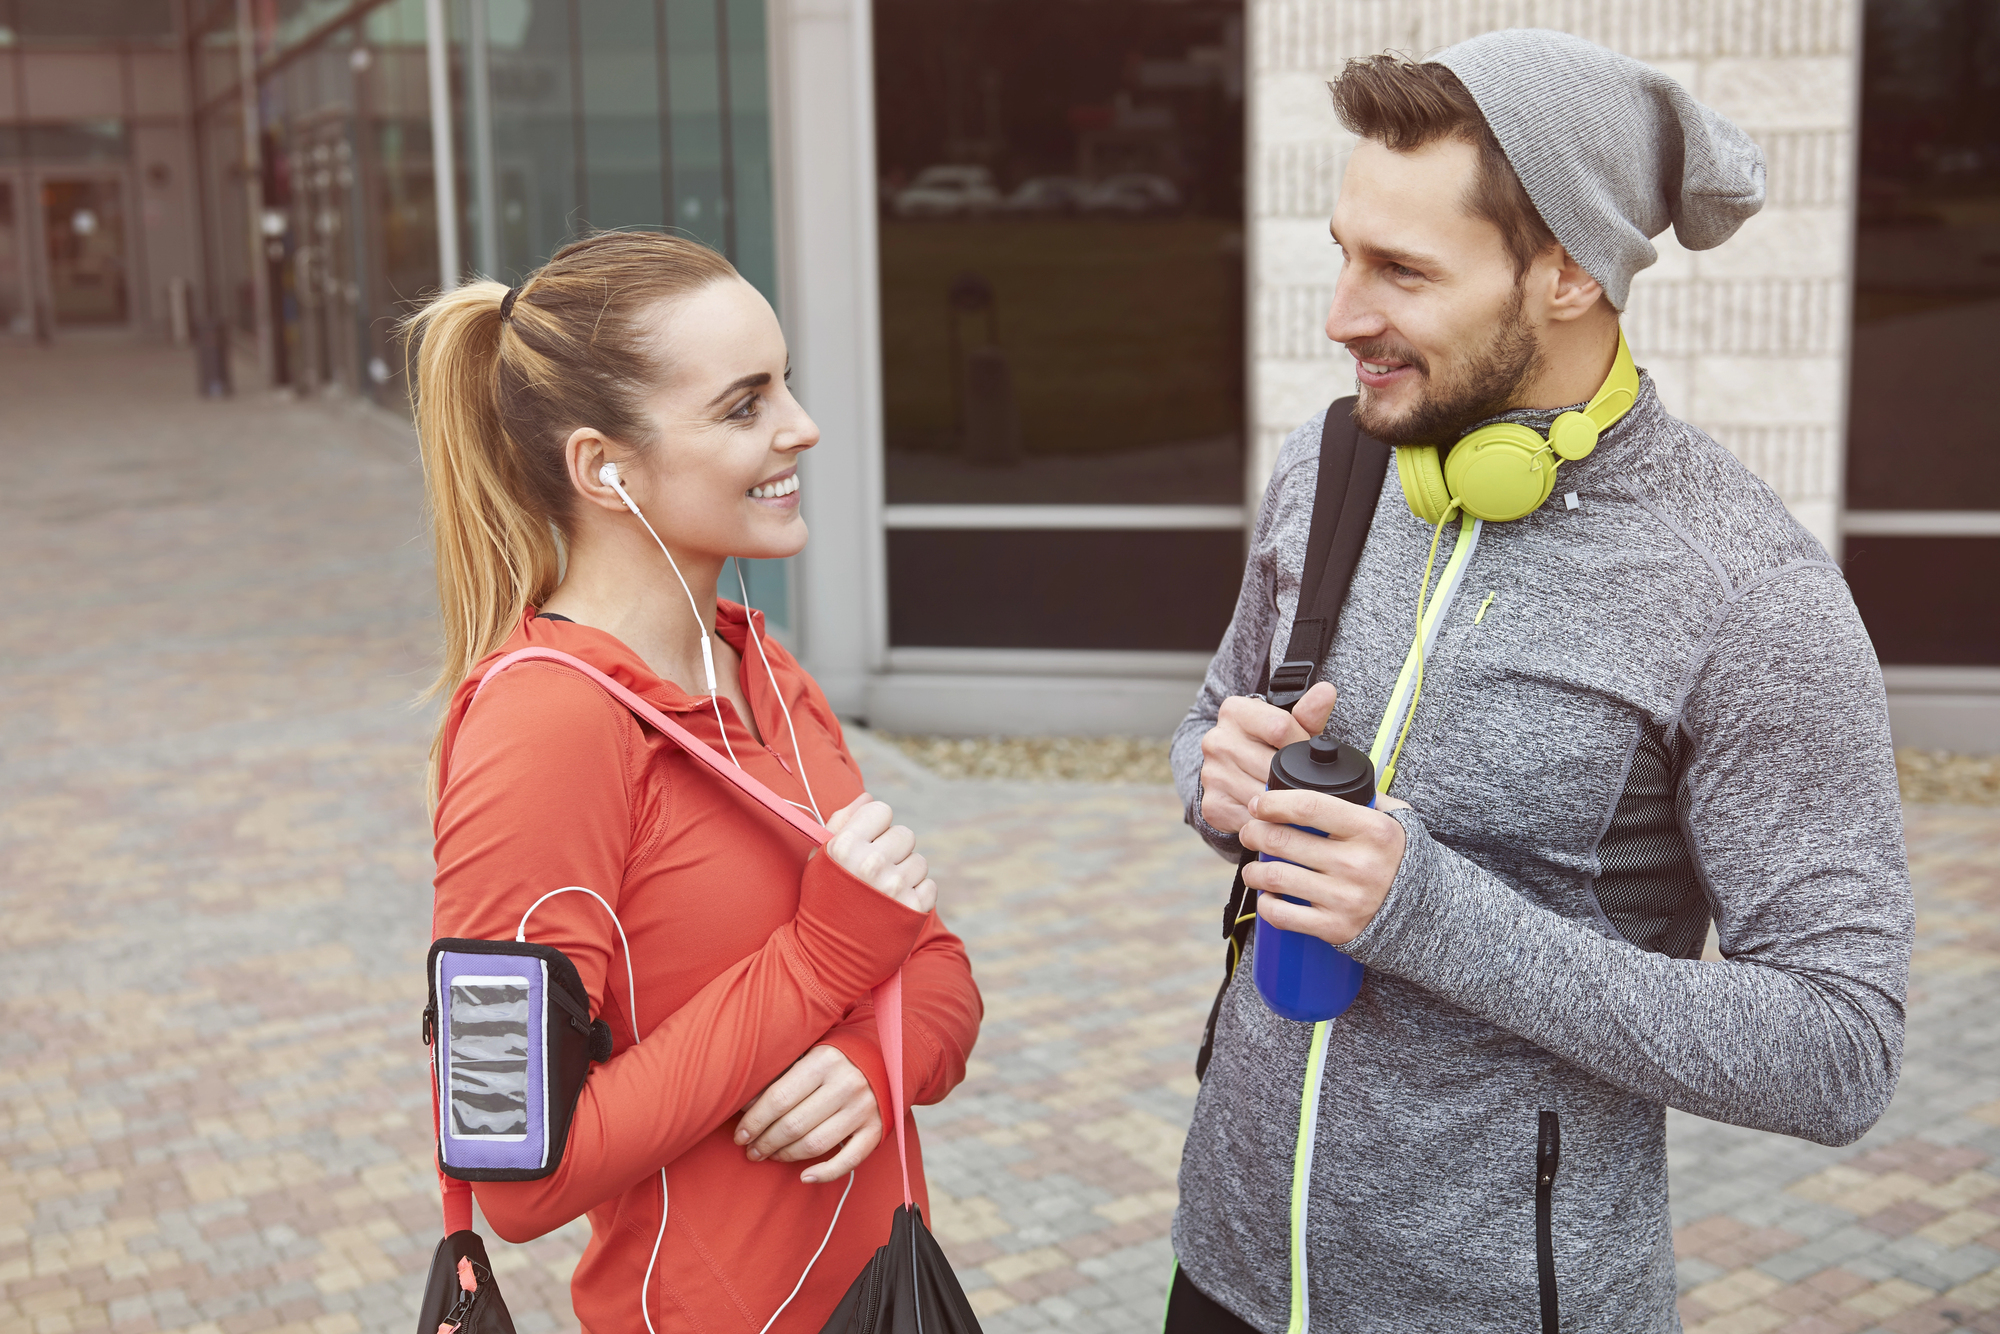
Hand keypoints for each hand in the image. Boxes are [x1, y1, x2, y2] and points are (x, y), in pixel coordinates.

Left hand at [734, 1045, 882, 1183]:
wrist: (884, 1057)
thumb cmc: (835, 1059)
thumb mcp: (807, 1055)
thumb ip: (779, 1077)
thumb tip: (745, 1106)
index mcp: (824, 1061)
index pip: (779, 1098)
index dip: (754, 1121)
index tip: (740, 1135)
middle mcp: (847, 1084)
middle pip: (794, 1124)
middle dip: (766, 1142)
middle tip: (751, 1150)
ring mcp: (864, 1108)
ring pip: (816, 1144)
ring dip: (787, 1156)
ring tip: (771, 1156)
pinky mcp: (877, 1129)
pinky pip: (849, 1160)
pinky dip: (825, 1173)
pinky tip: (805, 1176)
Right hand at [822, 793, 936, 913]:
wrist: (827, 956)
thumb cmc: (822, 902)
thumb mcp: (821, 859)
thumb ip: (842, 822)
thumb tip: (868, 797)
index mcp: (846, 846)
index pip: (882, 810)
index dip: (876, 827)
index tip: (867, 844)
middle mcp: (871, 863)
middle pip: (904, 834)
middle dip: (893, 850)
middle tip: (876, 873)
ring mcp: (894, 887)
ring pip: (919, 860)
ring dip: (906, 873)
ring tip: (885, 892)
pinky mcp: (914, 910)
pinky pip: (929, 885)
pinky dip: (916, 895)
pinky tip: (895, 906)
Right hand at [1199, 682, 1338, 834]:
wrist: (1231, 769)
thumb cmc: (1265, 742)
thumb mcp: (1288, 723)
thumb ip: (1308, 711)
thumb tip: (1327, 691)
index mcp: (1234, 711)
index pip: (1280, 726)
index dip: (1301, 742)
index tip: (1306, 750)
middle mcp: (1216, 741)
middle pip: (1273, 765)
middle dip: (1294, 775)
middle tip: (1303, 778)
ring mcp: (1212, 774)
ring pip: (1265, 796)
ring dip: (1283, 802)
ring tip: (1290, 796)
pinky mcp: (1213, 805)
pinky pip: (1254, 820)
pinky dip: (1269, 821)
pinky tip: (1274, 813)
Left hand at [1239, 786, 1408, 945]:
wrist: (1428, 914)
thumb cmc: (1403, 860)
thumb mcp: (1397, 821)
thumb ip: (1365, 797)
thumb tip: (1322, 776)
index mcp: (1372, 831)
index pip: (1309, 807)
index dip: (1273, 803)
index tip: (1258, 803)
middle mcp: (1358, 864)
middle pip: (1284, 840)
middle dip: (1255, 833)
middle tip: (1250, 832)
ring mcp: (1345, 898)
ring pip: (1276, 877)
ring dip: (1254, 870)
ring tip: (1254, 868)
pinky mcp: (1336, 928)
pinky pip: (1283, 915)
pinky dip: (1267, 904)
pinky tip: (1268, 895)